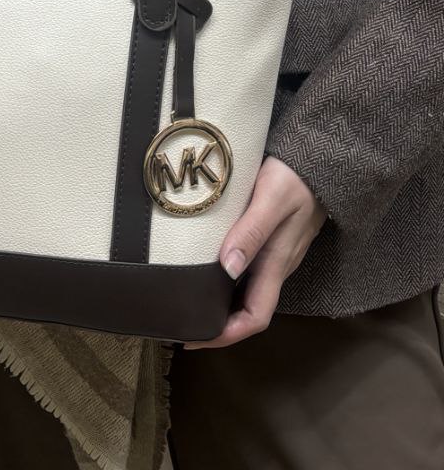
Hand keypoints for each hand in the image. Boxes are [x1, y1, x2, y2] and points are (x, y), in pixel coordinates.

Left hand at [183, 155, 326, 349]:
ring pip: (247, 292)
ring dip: (220, 304)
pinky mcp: (271, 241)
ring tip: (186, 301)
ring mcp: (276, 255)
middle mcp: (276, 266)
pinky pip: (247, 272)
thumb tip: (226, 269)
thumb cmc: (295, 177)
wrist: (321, 161)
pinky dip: (225, 281)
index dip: (226, 335)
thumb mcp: (270, 199)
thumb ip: (251, 232)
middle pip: (248, 311)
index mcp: (276, 263)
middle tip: (180, 323)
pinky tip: (205, 270)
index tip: (195, 339)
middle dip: (217, 325)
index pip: (255, 317)